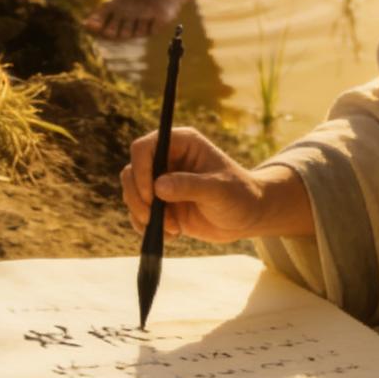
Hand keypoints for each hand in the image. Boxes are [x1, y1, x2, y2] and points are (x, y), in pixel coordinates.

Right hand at [121, 127, 267, 242]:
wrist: (247, 217)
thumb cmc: (239, 195)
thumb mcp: (218, 189)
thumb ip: (190, 186)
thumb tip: (158, 186)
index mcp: (181, 143)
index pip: (144, 148)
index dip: (140, 169)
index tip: (149, 195)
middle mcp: (167, 159)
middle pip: (131, 171)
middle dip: (137, 197)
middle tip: (153, 218)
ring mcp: (162, 182)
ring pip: (132, 194)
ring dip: (143, 215)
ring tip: (172, 228)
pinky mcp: (161, 204)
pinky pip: (139, 214)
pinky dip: (148, 227)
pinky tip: (173, 234)